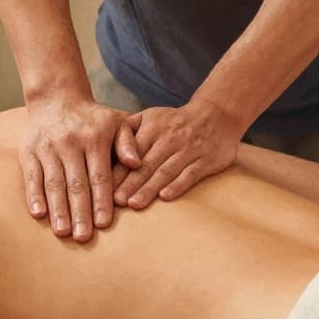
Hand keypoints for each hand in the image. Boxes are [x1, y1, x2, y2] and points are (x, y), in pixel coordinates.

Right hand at [22, 97, 142, 240]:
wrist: (56, 97)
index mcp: (94, 138)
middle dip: (79, 212)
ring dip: (58, 209)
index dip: (101, 201)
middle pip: (76, 183)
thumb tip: (136, 164)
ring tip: (62, 232)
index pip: (99, 175)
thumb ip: (128, 144)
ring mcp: (47, 148)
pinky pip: (31, 176)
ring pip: (54, 183)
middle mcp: (70, 143)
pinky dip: (34, 196)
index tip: (104, 224)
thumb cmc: (92, 118)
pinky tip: (38, 214)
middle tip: (82, 237)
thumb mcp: (116, 122)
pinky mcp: (29, 151)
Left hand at [114, 99, 242, 209]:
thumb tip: (102, 146)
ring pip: (166, 171)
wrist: (216, 114)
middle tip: (115, 201)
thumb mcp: (150, 116)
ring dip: (149, 188)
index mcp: (152, 128)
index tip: (104, 188)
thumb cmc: (175, 121)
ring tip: (134, 204)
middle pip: (146, 165)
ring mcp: (189, 149)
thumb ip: (127, 129)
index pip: (132, 153)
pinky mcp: (206, 160)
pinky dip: (178, 185)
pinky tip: (166, 197)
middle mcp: (169, 139)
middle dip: (130, 183)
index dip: (119, 171)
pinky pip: (190, 174)